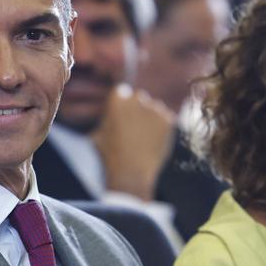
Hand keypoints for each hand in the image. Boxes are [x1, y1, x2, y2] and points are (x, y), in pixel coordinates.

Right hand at [91, 83, 176, 199]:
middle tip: (133, 128)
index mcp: (118, 99)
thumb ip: (104, 120)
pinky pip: (165, 118)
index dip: (121, 105)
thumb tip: (106, 118)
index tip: (121, 117)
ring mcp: (155, 109)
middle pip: (139, 98)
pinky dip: (161, 127)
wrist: (132, 173)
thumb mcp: (96, 135)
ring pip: (154, 108)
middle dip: (136, 109)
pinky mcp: (169, 120)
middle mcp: (138, 99)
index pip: (122, 92)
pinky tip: (152, 141)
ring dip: (149, 118)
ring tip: (143, 138)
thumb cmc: (110, 157)